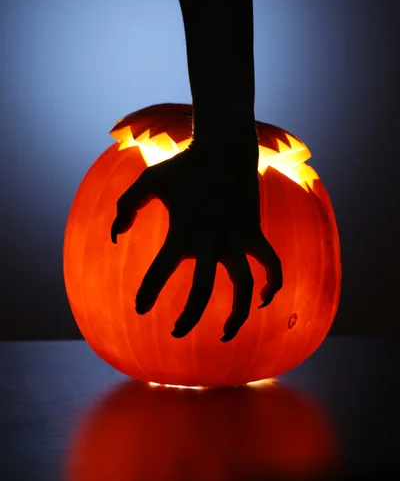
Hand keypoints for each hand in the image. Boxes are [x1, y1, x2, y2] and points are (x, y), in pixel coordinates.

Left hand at [111, 143, 281, 341]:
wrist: (225, 147)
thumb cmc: (184, 165)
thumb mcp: (149, 180)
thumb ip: (126, 206)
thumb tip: (115, 237)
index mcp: (182, 231)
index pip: (160, 271)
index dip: (148, 293)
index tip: (139, 309)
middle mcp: (211, 241)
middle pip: (203, 291)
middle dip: (188, 317)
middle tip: (174, 334)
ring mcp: (236, 239)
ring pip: (245, 286)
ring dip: (238, 315)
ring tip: (223, 334)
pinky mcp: (254, 233)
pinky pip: (271, 264)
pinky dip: (273, 284)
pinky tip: (263, 300)